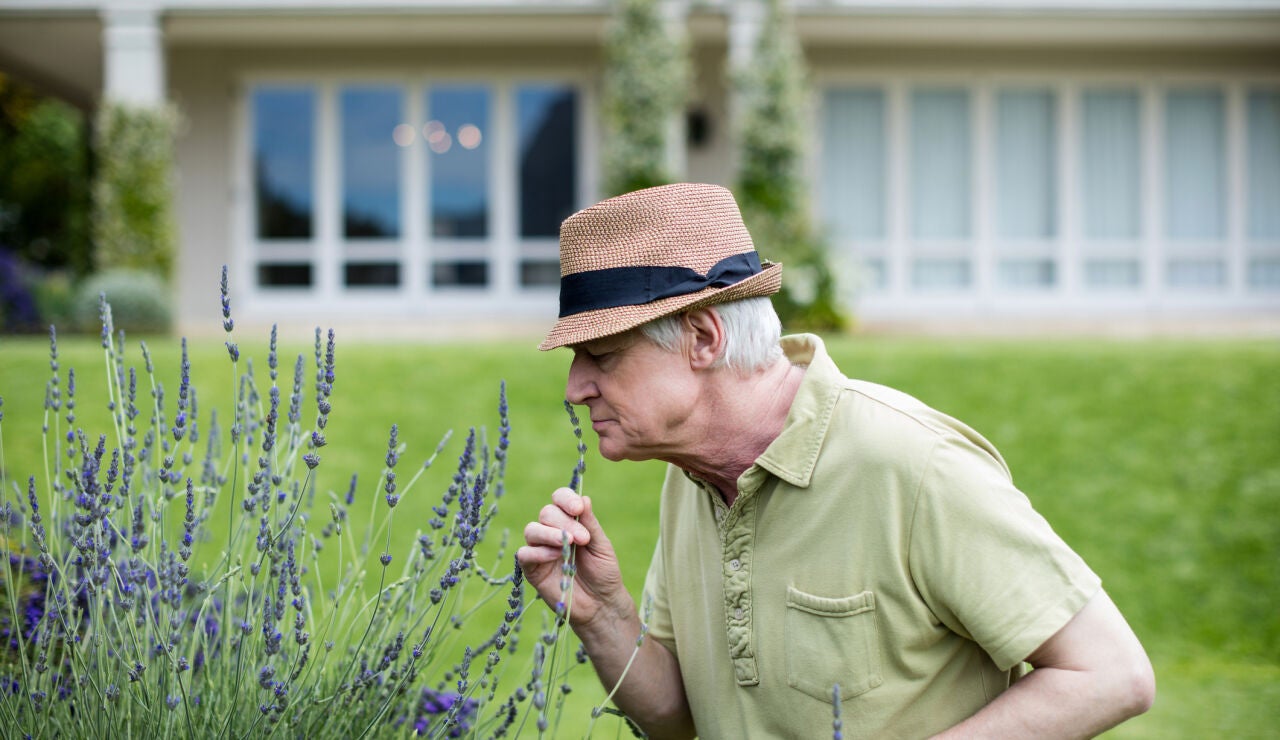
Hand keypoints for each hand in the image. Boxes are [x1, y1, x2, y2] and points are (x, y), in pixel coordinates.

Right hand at [516, 487, 632, 630]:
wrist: (601, 604)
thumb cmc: (604, 573)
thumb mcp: (601, 546)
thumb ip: (590, 524)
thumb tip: (584, 498)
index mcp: (570, 522)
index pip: (559, 500)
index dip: (566, 499)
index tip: (578, 509)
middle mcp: (552, 533)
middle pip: (546, 513)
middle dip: (564, 522)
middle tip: (583, 539)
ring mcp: (540, 551)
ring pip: (531, 530)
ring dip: (549, 533)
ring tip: (568, 543)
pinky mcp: (532, 570)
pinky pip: (525, 554)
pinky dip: (538, 552)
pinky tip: (556, 556)